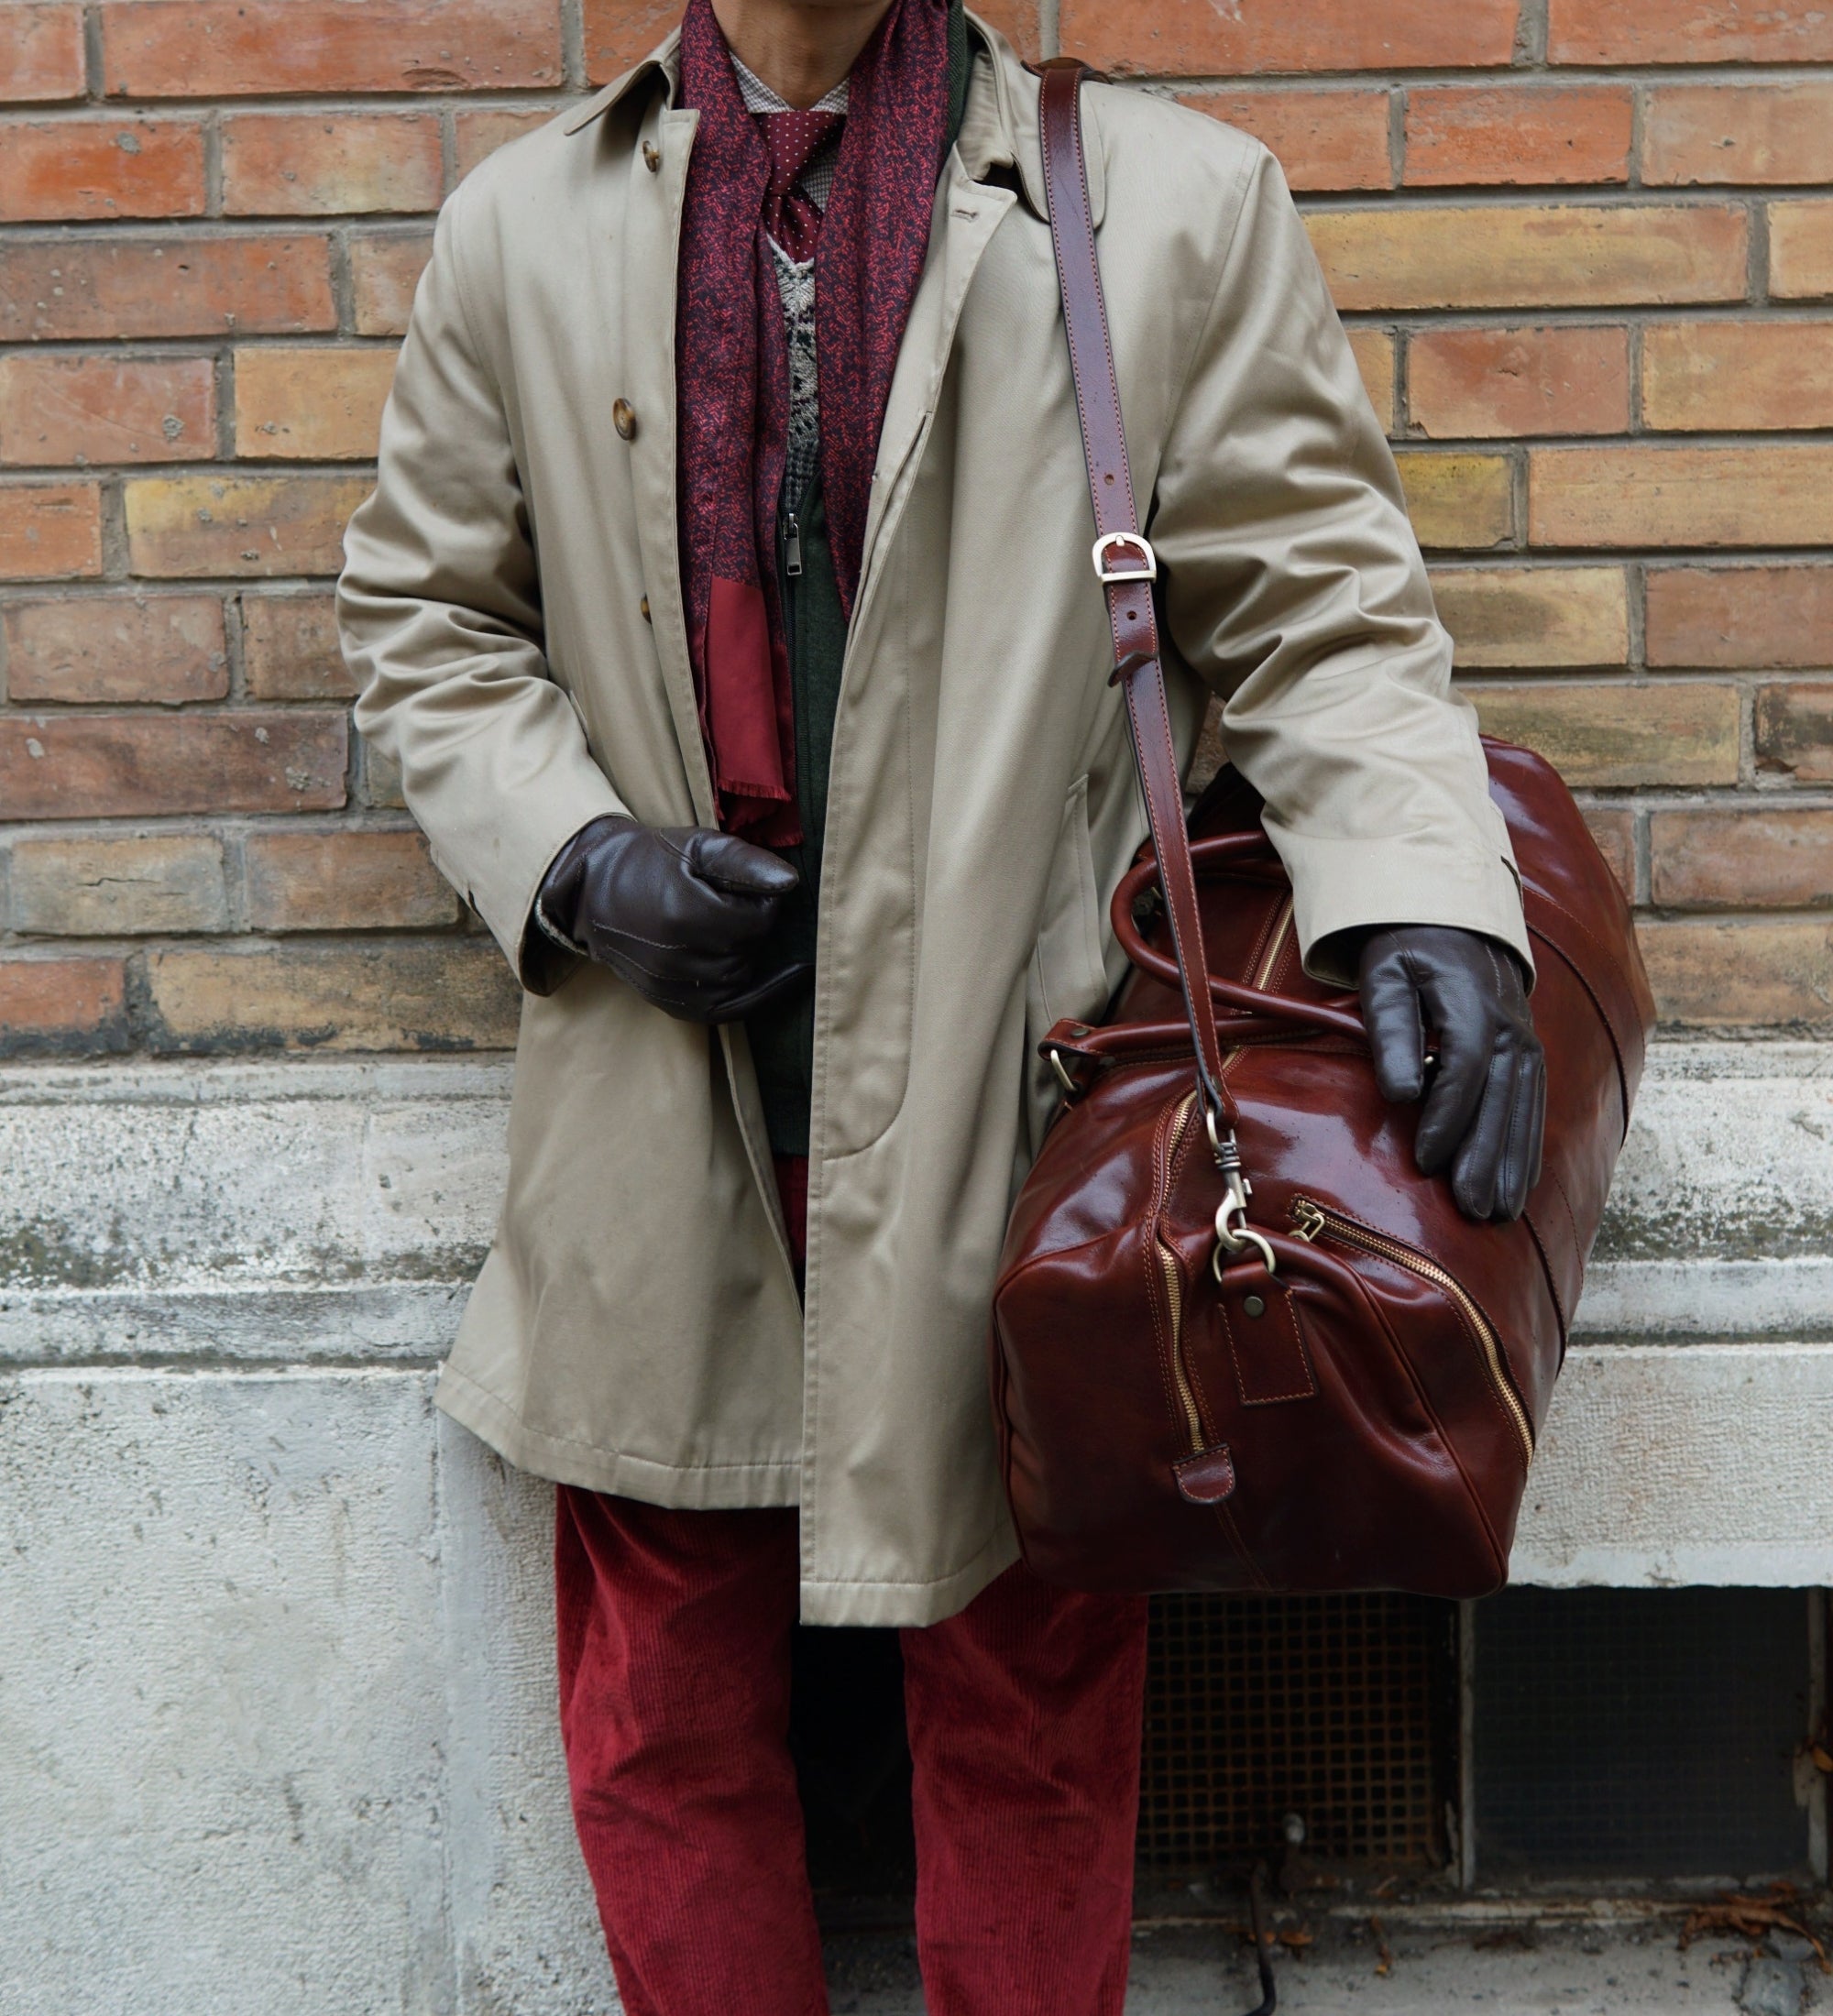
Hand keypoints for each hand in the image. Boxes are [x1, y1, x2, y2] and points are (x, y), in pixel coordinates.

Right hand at [535, 815, 806, 1022]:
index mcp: (684, 912)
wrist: (595, 889)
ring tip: (733, 932)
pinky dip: (753, 996)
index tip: (747, 890)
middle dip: (754, 930)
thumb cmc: (652, 861)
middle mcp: (676, 956)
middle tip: (735, 908)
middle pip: (750, 951)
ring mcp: (670, 984)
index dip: (763, 903)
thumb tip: (791, 882)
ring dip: (748, 957)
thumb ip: (746, 862)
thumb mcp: (698, 847)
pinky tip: (779, 981)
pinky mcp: (669, 1002)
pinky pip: (725, 1010)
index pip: (758, 920)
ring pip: (740, 979)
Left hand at [1357, 925, 1544, 1222]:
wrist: (1451, 914)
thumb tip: (1401, 1094)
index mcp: (1472, 1003)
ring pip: (1524, 1109)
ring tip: (1499, 1212)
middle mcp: (1510, 1025)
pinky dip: (1526, 1147)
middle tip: (1472, 1209)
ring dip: (1513, 1163)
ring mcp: (1525, 1038)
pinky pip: (1533, 1105)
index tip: (1425, 1163)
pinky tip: (1519, 1185)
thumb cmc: (1405, 949)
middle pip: (1502, 1099)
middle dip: (1486, 1158)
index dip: (1446, 1119)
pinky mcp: (1528, 1051)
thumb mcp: (1385, 976)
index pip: (1464, 1070)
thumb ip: (1391, 1031)